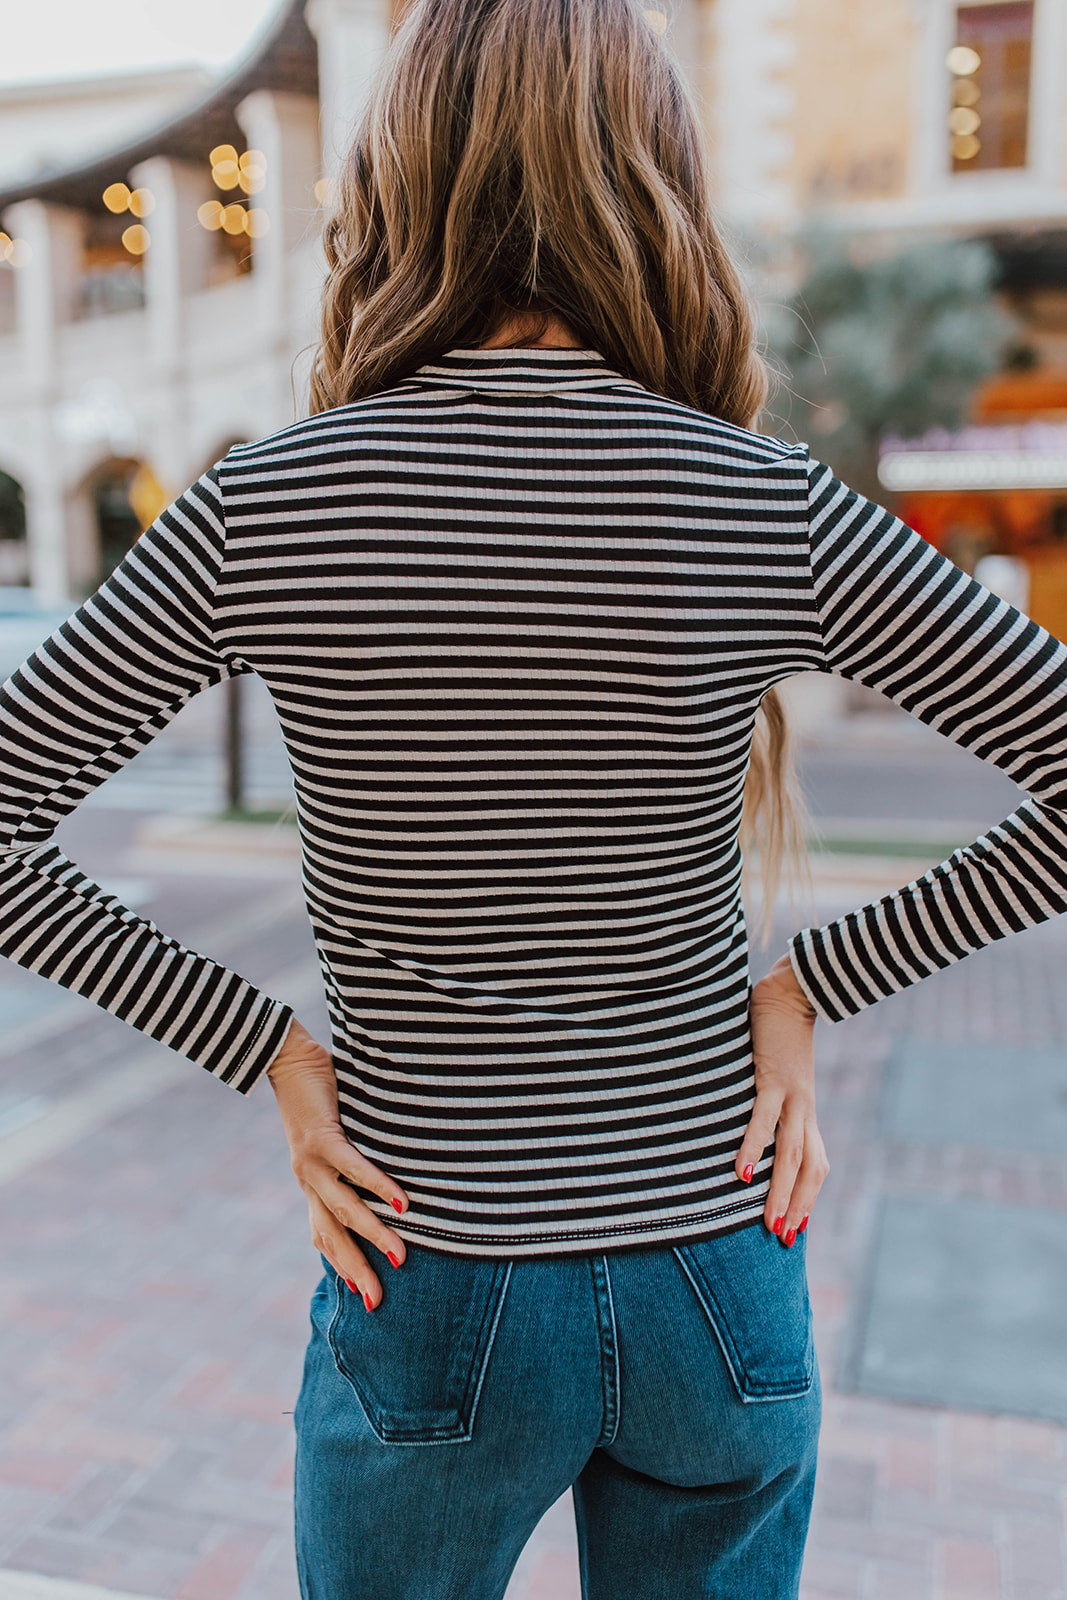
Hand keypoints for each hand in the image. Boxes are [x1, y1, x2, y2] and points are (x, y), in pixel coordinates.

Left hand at [266, 1018, 408, 1307]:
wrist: (282, 1058)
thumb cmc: (315, 1092)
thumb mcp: (330, 1134)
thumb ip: (348, 1158)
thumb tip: (380, 1181)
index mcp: (310, 1182)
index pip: (324, 1235)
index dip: (342, 1265)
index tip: (363, 1295)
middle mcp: (308, 1180)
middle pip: (333, 1236)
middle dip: (357, 1270)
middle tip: (379, 1302)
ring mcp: (312, 1162)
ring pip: (345, 1209)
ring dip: (374, 1236)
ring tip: (401, 1257)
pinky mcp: (322, 1137)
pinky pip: (353, 1168)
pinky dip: (377, 1186)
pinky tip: (401, 1203)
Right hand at [736, 954, 829, 1245]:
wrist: (792, 993)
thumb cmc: (780, 1034)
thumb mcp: (781, 1075)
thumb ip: (774, 1099)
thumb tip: (758, 1123)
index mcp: (806, 1111)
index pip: (816, 1164)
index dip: (808, 1197)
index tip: (797, 1227)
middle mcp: (804, 1109)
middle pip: (807, 1168)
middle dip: (797, 1206)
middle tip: (784, 1240)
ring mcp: (790, 1095)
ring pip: (790, 1154)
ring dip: (780, 1191)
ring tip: (769, 1222)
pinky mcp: (772, 1079)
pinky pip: (762, 1121)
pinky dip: (751, 1147)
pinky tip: (740, 1172)